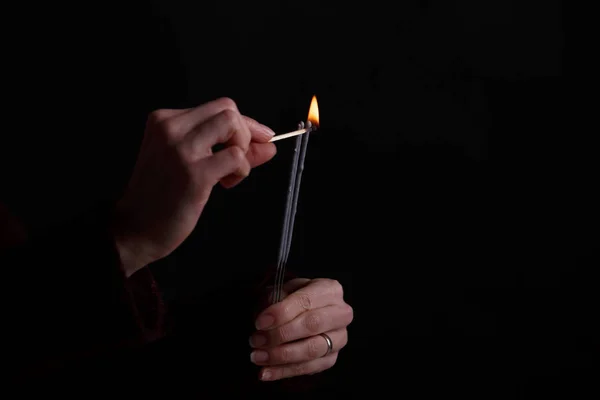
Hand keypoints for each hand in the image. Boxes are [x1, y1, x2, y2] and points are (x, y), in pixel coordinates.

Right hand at [111, 98, 276, 275]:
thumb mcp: (192, 162)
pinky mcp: (194, 172)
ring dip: (242, 152)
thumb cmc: (162, 197)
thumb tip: (269, 143)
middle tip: (237, 161)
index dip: (244, 125)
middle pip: (228, 110)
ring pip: (233, 125)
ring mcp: (181, 148)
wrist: (135, 228)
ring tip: (227, 174)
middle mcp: (171, 128)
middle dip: (244, 135)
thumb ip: (229, 148)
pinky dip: (241, 170)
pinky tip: (225, 184)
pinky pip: (236, 157)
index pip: (219, 108)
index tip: (259, 140)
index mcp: (165, 120)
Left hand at [250, 278, 353, 380]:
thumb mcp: (285, 290)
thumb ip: (275, 299)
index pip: (306, 301)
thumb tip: (265, 315)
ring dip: (280, 356)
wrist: (307, 311)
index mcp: (329, 290)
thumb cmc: (295, 299)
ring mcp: (339, 338)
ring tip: (258, 356)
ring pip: (311, 350)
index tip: (260, 322)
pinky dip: (284, 371)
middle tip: (256, 340)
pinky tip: (266, 372)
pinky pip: (309, 368)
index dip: (281, 313)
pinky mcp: (332, 358)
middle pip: (312, 325)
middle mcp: (341, 314)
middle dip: (280, 335)